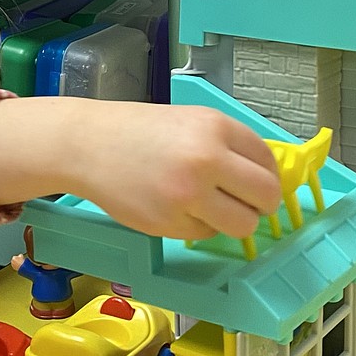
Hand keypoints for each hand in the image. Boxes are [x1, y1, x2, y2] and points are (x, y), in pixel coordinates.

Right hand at [67, 101, 280, 242]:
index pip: (267, 162)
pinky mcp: (170, 223)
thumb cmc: (138, 132)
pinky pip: (207, 234)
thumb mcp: (190, 121)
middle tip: (248, 204)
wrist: (88, 145)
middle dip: (262, 204)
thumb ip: (226, 145)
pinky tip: (177, 207)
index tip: (260, 185)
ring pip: (243, 224)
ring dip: (235, 222)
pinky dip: (198, 226)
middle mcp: (206, 160)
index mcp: (215, 127)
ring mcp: (188, 194)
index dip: (268, 177)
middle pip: (266, 196)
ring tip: (213, 210)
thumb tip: (262, 176)